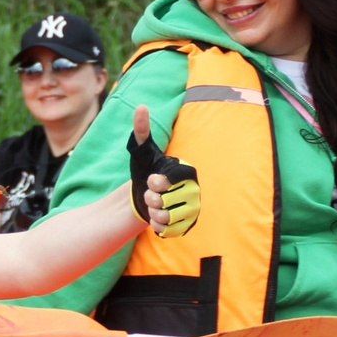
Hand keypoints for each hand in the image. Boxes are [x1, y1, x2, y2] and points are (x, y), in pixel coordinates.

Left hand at [129, 105, 200, 237]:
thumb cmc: (145, 170)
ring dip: (153, 212)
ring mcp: (194, 210)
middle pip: (163, 202)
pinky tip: (157, 217)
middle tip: (152, 193)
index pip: (164, 183)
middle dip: (150, 198)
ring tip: (155, 204)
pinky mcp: (188, 226)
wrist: (144, 195)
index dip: (154, 183)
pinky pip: (168, 230)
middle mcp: (195, 191)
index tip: (152, 179)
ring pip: (165, 217)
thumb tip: (140, 106)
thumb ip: (141, 129)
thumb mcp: (142, 149)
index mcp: (188, 173)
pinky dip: (157, 225)